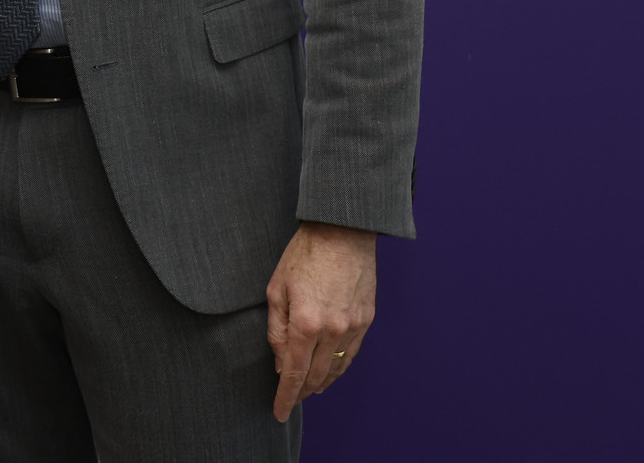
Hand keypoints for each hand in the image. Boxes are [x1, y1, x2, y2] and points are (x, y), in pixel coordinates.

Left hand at [265, 220, 376, 420]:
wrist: (342, 232)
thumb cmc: (304, 255)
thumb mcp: (276, 289)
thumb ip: (276, 330)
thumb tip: (280, 362)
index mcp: (305, 323)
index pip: (293, 373)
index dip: (286, 396)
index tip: (279, 412)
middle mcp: (332, 331)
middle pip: (316, 376)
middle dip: (301, 393)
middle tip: (290, 401)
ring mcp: (353, 327)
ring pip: (337, 369)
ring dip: (321, 383)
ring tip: (309, 391)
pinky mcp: (367, 320)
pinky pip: (352, 354)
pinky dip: (339, 368)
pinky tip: (331, 371)